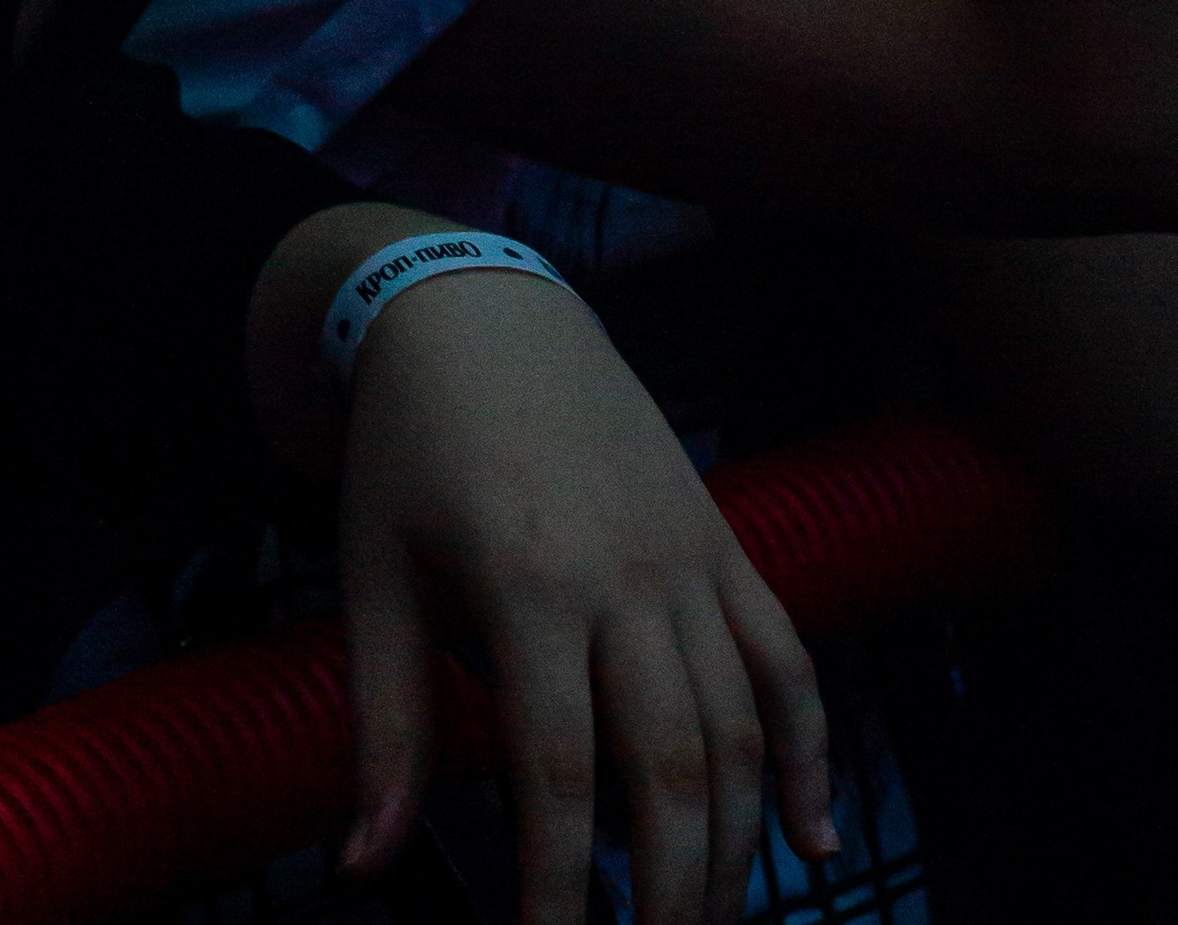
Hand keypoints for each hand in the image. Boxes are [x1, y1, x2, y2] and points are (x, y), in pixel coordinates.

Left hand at [253, 215, 835, 924]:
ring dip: (738, 843)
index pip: (560, 776)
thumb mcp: (374, 582)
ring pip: (741, 722)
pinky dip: (810, 747)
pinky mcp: (723, 536)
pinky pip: (786, 653)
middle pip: (673, 765)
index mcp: (529, 584)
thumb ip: (383, 731)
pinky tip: (814, 836)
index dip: (558, 892)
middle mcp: (629, 573)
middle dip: (671, 893)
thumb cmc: (409, 453)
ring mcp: (691, 552)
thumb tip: (363, 870)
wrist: (478, 311)